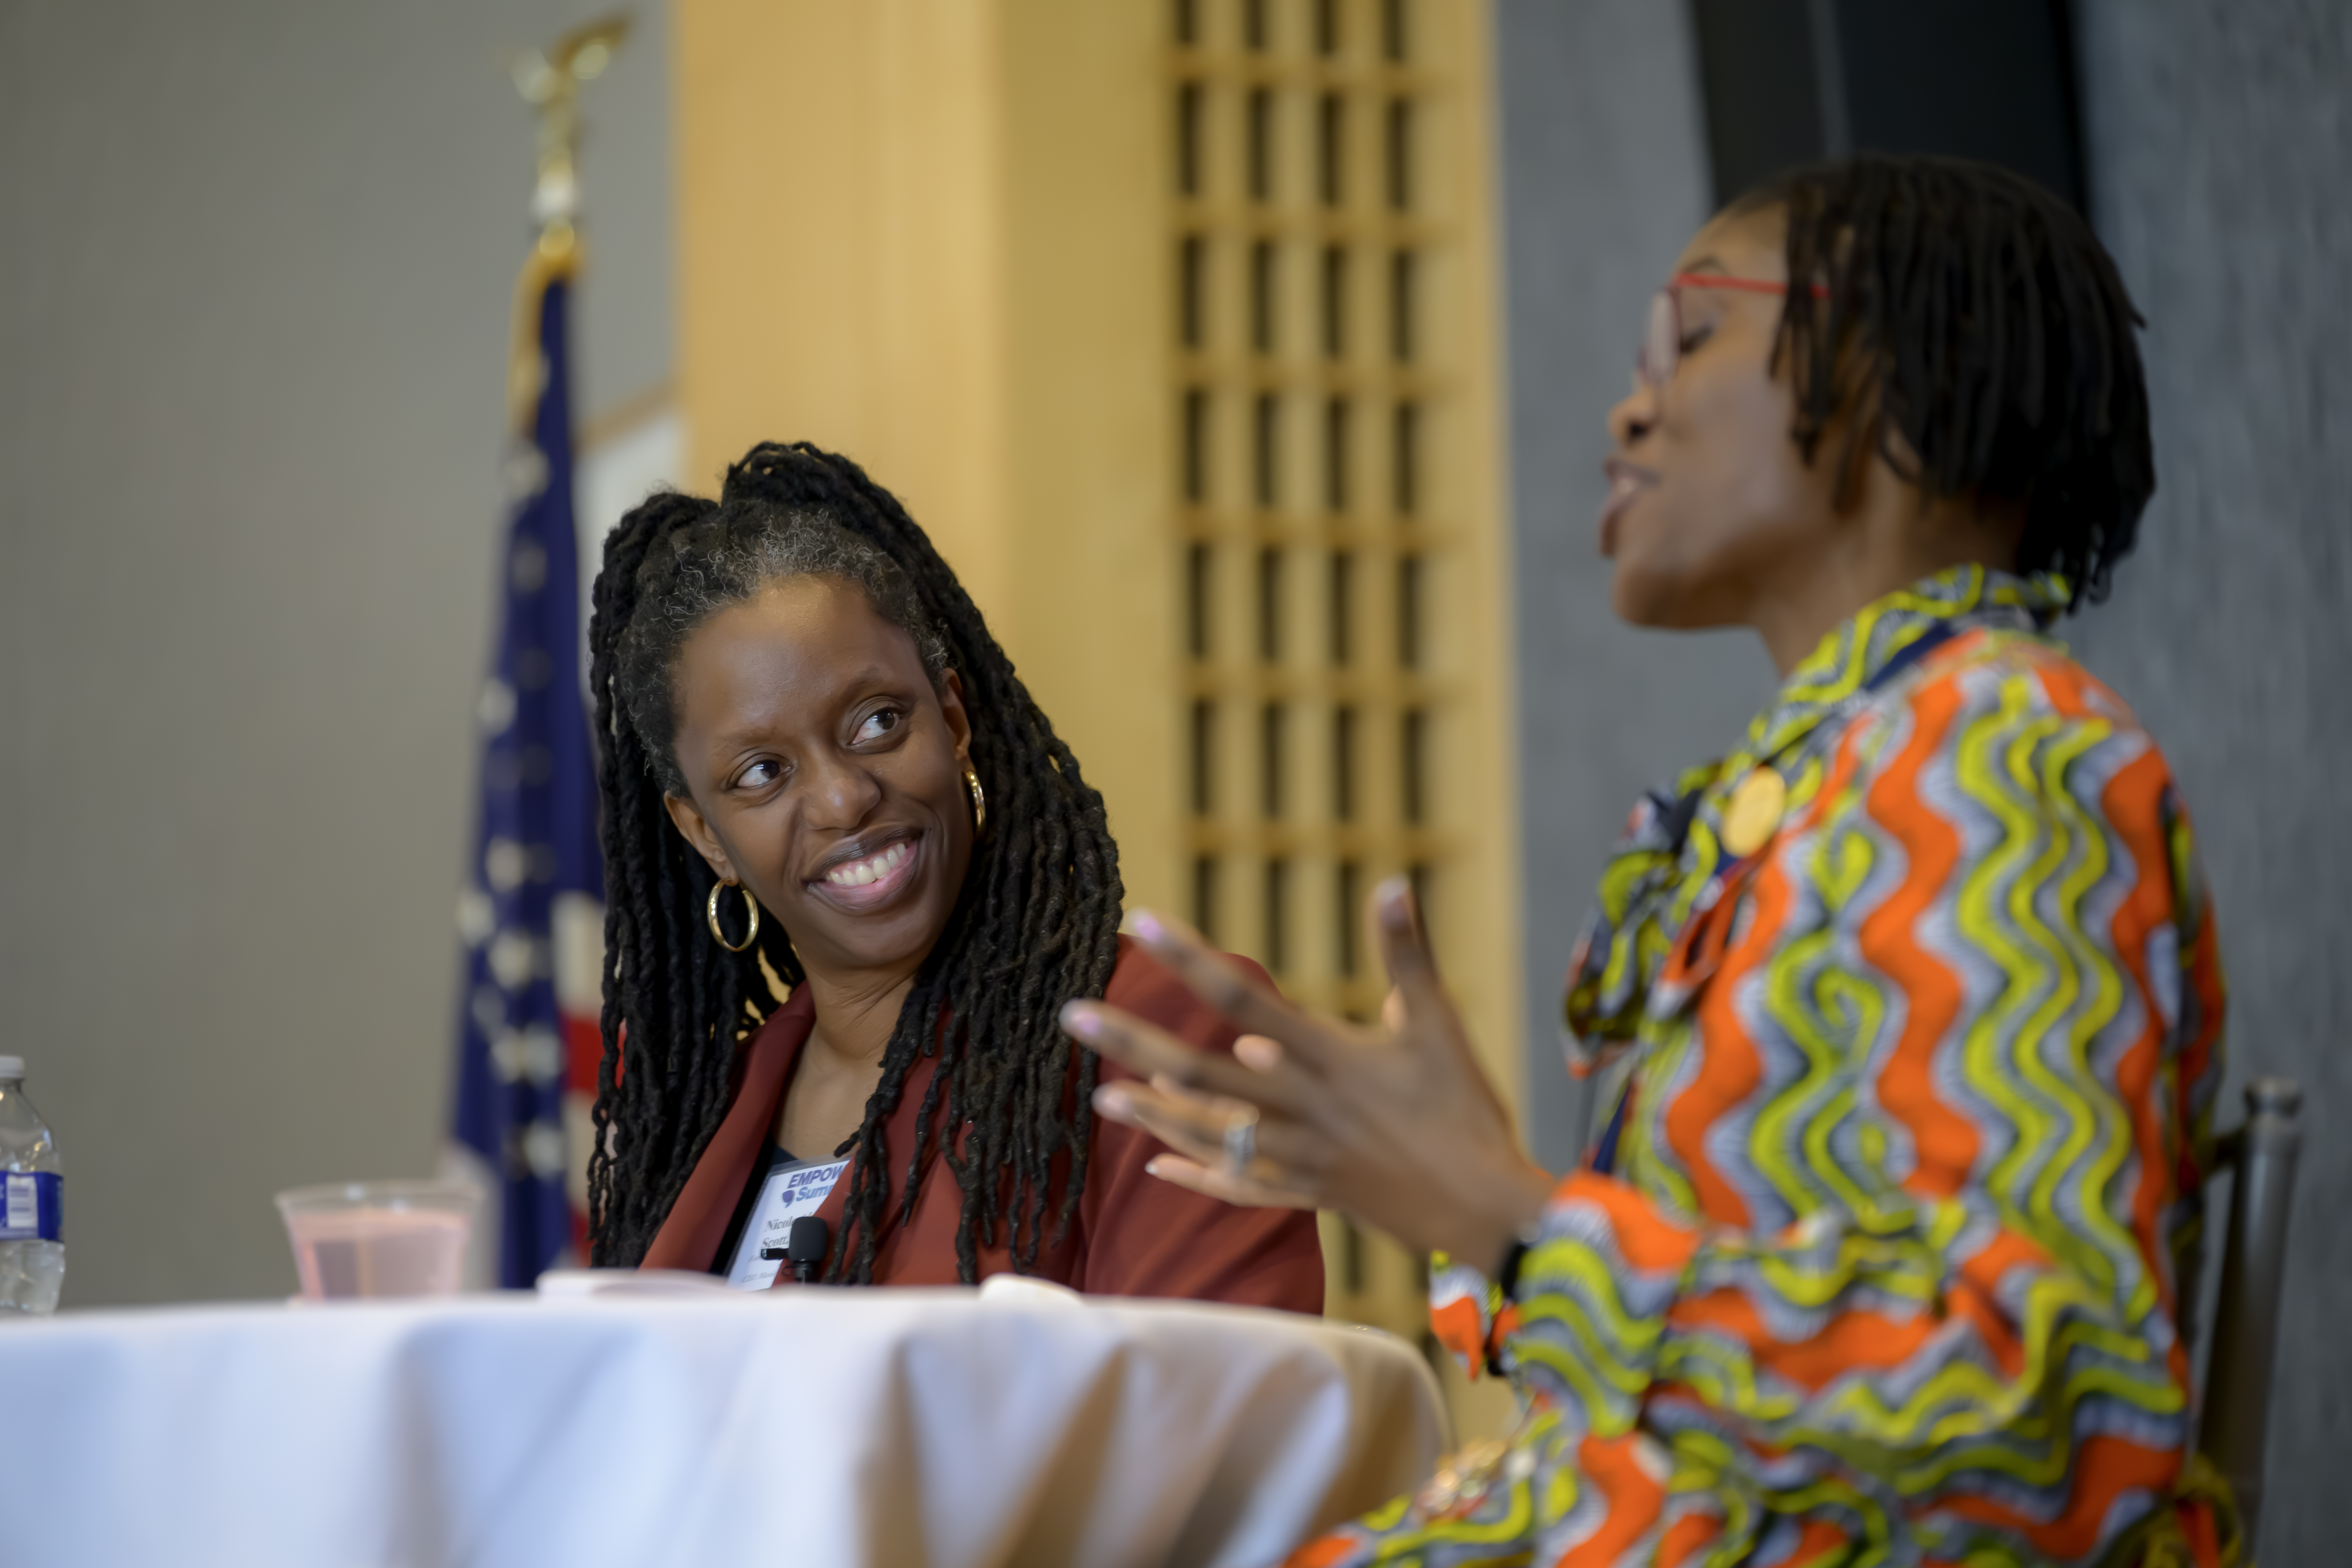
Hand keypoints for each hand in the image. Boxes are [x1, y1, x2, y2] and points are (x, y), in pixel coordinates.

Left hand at [1061, 878, 1556, 1275]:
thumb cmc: (1465, 1108)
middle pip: (1199, 1072)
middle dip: (1133, 1041)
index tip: (1141, 925)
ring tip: (1100, 1094)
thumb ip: (1407, 952)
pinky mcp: (1306, 1193)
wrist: (1483, 1207)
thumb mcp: (1437, 1022)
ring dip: (1151, 1112)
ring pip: (1206, 1133)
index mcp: (1325, 1057)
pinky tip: (1156, 1166)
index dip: (1189, 960)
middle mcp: (1297, 1106)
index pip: (1242, 999)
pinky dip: (1195, 1174)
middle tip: (1073, 1013)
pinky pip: (1238, 1186)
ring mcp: (1297, 1156)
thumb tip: (1393, 883)